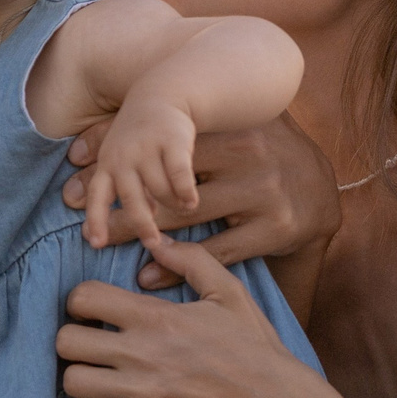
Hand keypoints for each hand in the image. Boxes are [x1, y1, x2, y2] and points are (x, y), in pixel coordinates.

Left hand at [56, 236, 325, 397]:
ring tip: (94, 372)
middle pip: (66, 341)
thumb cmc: (254, 346)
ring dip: (77, 376)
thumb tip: (156, 243)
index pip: (83, 297)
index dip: (81, 300)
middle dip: (71, 337)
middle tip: (89, 341)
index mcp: (157, 317)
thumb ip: (190, 259)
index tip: (94, 310)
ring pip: (73, 383)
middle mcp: (143, 355)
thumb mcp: (229, 291)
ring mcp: (143, 395)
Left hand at [66, 112, 337, 286]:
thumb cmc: (261, 158)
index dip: (116, 149)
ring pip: (185, 215)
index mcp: (236, 125)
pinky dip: (177, 265)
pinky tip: (148, 273)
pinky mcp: (275, 229)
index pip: (162, 139)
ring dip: (138, 231)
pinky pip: (215, 251)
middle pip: (167, 178)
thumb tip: (107, 124)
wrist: (323, 193)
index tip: (73, 165)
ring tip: (104, 242)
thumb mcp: (233, 128)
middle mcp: (252, 154)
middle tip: (75, 208)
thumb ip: (182, 124)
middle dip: (119, 195)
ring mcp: (265, 192)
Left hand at [80, 97, 200, 249]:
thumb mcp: (121, 154)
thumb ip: (124, 187)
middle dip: (141, 224)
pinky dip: (185, 191)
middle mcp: (124, 156)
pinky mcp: (173, 141)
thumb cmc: (140, 132)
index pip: (98, 195)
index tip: (95, 243)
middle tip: (152, 243)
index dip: (96, 219)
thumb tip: (129, 223)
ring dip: (171, 205)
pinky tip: (192, 202)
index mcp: (109, 163)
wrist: (163, 92)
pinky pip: (179, 175)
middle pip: (131, 199)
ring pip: (159, 191)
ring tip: (181, 209)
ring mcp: (148, 148)